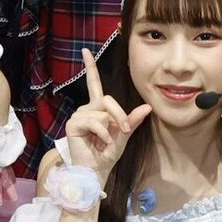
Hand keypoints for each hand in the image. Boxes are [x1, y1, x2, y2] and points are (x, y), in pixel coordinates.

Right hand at [64, 47, 150, 175]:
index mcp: (97, 108)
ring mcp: (78, 116)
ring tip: (106, 141)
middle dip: (119, 115)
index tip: (85, 51)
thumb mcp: (124, 135)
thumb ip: (132, 120)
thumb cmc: (108, 154)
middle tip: (123, 131)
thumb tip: (147, 107)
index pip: (94, 84)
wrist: (97, 170)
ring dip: (111, 128)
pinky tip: (100, 142)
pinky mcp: (73, 124)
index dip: (90, 67)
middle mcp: (87, 109)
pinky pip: (95, 122)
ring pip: (102, 112)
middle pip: (107, 99)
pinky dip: (103, 134)